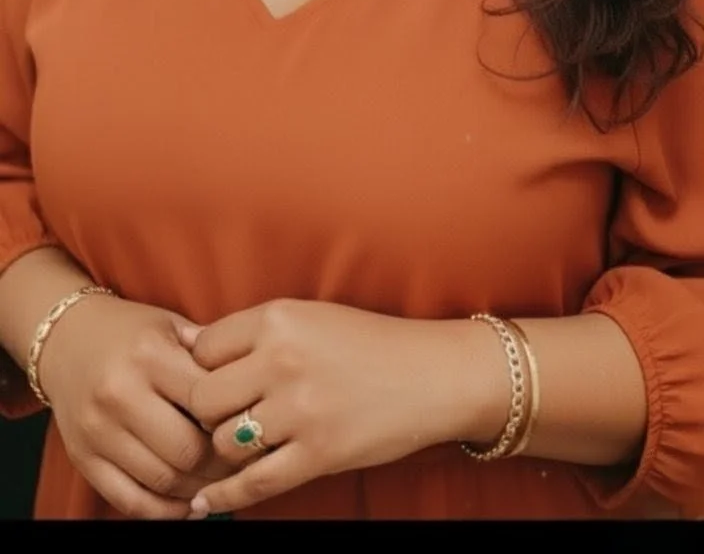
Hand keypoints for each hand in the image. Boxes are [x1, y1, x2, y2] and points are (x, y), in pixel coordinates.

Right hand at [38, 294, 233, 518]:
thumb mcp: (171, 325)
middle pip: (187, 451)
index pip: (207, 402)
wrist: (66, 338)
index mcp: (149, 354)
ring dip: (199, 490)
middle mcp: (120, 393)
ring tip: (220, 482)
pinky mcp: (83, 458)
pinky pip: (130, 501)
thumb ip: (210, 353)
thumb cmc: (130, 331)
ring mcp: (98, 430)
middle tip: (242, 461)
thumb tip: (256, 388)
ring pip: (163, 482)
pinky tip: (187, 502)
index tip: (253, 424)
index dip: (236, 418)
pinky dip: (164, 511)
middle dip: (222, 463)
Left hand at [183, 298, 474, 516]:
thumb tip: (182, 342)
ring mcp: (300, 411)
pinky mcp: (318, 454)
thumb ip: (249, 331)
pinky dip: (224, 497)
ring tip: (240, 443)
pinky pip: (253, 483)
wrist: (431, 375)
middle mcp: (283, 361)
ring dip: (226, 447)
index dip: (202, 368)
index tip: (213, 379)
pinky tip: (204, 504)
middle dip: (205, 412)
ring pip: (224, 440)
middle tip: (221, 415)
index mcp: (278, 319)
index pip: (203, 349)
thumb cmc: (366, 342)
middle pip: (203, 398)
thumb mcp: (307, 317)